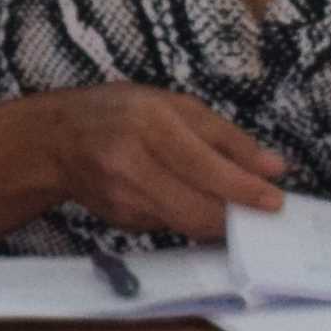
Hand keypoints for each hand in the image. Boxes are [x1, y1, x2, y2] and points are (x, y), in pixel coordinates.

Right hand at [38, 84, 293, 241]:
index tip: (275, 199)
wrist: (56, 141)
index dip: (243, 187)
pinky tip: (194, 202)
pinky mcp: (121, 220)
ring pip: (187, 223)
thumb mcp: (173, 104)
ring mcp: (122, 197)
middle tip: (262, 210)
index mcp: (148, 124)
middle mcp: (131, 163)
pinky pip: (170, 225)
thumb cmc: (119, 112)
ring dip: (218, 221)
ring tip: (236, 207)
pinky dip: (190, 218)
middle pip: (198, 207)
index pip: (205, 165)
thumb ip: (224, 136)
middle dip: (237, 214)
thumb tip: (272, 167)